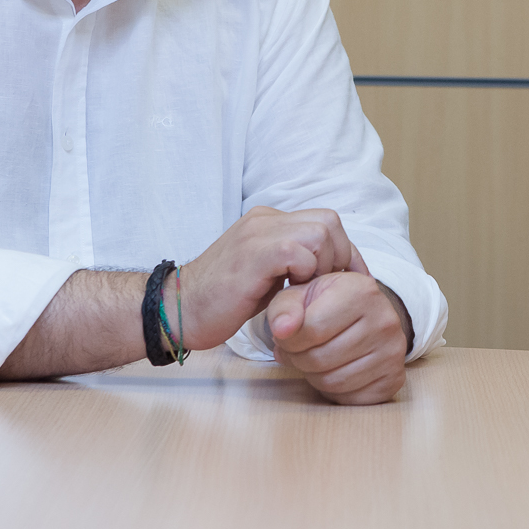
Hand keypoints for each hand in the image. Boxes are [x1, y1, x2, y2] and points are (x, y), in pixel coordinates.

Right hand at [175, 206, 364, 350]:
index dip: (345, 253)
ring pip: (320, 233)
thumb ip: (295, 264)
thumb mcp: (268, 276)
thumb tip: (334, 273)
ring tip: (303, 290)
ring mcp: (258, 232)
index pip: (325, 223)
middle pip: (329, 222)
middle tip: (325, 288)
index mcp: (269, 221)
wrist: (178, 309)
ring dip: (322, 266)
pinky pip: (299, 252)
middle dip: (338, 257)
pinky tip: (289, 292)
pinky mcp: (254, 252)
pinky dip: (304, 274)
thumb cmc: (223, 300)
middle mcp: (265, 219)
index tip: (351, 281)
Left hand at [267, 269, 409, 404]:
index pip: (312, 329)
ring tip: (314, 359)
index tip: (287, 337)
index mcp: (361, 291)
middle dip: (299, 359)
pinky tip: (334, 370)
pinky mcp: (394, 378)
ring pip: (334, 382)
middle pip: (321, 359)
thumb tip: (282, 330)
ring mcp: (394, 351)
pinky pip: (350, 398)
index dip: (289, 339)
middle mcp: (384, 320)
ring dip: (313, 376)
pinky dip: (334, 391)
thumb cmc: (328, 304)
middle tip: (298, 351)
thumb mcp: (302, 294)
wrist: (365, 315)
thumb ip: (284, 308)